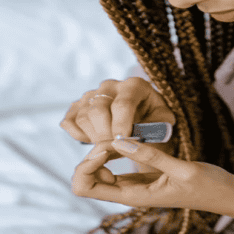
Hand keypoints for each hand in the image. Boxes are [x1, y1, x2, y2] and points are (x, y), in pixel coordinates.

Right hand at [60, 77, 175, 166]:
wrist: (141, 117)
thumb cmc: (154, 119)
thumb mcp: (164, 120)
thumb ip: (156, 126)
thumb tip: (136, 138)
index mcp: (134, 85)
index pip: (123, 103)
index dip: (121, 125)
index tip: (122, 142)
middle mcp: (111, 85)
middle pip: (98, 110)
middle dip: (105, 134)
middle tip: (114, 149)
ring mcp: (92, 94)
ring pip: (83, 117)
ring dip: (93, 137)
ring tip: (108, 145)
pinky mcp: (77, 105)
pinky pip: (69, 122)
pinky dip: (77, 135)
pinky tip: (92, 140)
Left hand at [71, 138, 233, 216]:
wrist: (227, 196)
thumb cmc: (210, 186)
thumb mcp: (183, 169)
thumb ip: (151, 156)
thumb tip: (119, 141)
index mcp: (133, 197)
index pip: (86, 187)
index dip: (88, 164)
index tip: (110, 144)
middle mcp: (128, 193)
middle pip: (86, 180)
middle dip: (90, 156)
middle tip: (114, 137)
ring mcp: (133, 186)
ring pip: (98, 171)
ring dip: (102, 151)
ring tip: (122, 135)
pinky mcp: (142, 176)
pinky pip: (115, 165)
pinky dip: (113, 151)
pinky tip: (128, 138)